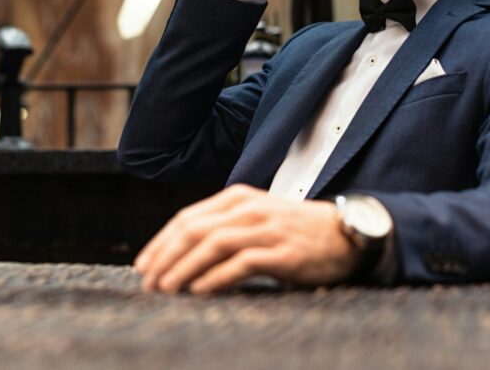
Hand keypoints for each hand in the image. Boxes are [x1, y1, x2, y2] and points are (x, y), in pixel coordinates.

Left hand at [134, 185, 359, 294]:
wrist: (346, 234)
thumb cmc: (295, 231)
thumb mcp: (255, 218)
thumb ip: (223, 226)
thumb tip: (181, 252)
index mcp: (237, 198)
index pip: (187, 218)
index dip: (161, 242)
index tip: (143, 265)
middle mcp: (249, 209)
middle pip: (194, 230)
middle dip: (165, 256)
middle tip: (147, 281)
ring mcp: (266, 229)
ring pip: (213, 244)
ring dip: (184, 267)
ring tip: (166, 288)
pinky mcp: (282, 253)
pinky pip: (241, 263)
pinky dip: (216, 277)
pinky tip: (199, 290)